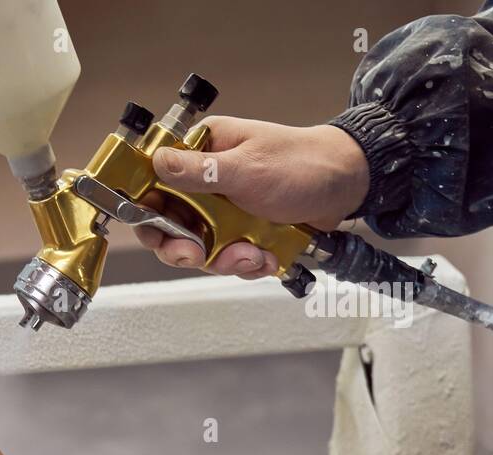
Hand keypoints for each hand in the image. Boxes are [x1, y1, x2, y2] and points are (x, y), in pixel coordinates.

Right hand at [132, 117, 369, 278]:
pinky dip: (244, 263)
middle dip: (182, 247)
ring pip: (198, 247)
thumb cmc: (303, 163)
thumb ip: (199, 171)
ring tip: (250, 254)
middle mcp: (206, 181)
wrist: (348, 186)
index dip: (145, 208)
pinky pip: (226, 257)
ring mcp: (223, 209)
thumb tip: (156, 162)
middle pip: (168, 223)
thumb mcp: (246, 168)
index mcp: (201, 152)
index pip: (153, 180)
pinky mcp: (240, 231)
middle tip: (195, 256)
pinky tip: (264, 256)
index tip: (155, 229)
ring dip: (223, 259)